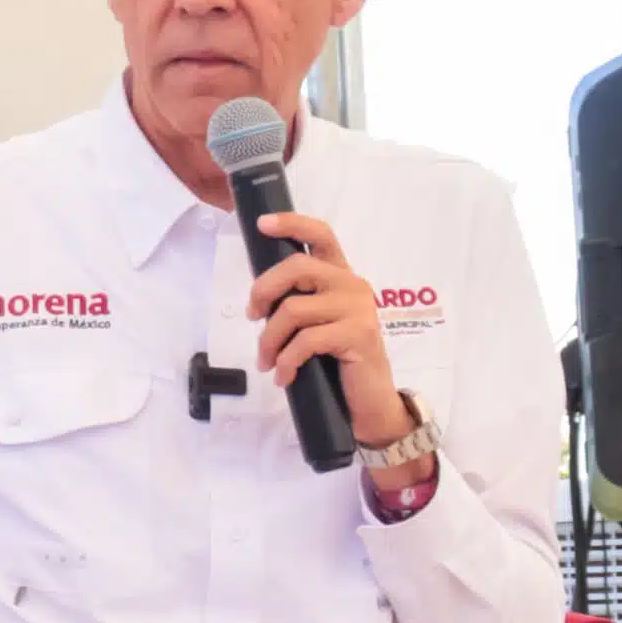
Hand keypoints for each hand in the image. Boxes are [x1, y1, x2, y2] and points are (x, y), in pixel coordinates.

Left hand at [243, 210, 409, 449]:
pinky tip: (283, 377)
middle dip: (263, 291)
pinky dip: (285, 362)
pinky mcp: (358, 335)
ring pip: (293, 310)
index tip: (262, 224)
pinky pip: (305, 342)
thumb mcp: (315, 323)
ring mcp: (357, 309)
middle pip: (296, 268)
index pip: (322, 237)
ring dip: (269, 340)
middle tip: (253, 317)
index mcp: (340, 276)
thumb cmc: (336, 359)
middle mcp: (352, 284)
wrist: (368, 398)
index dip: (293, 224)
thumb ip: (297, 302)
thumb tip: (259, 298)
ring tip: (266, 362)